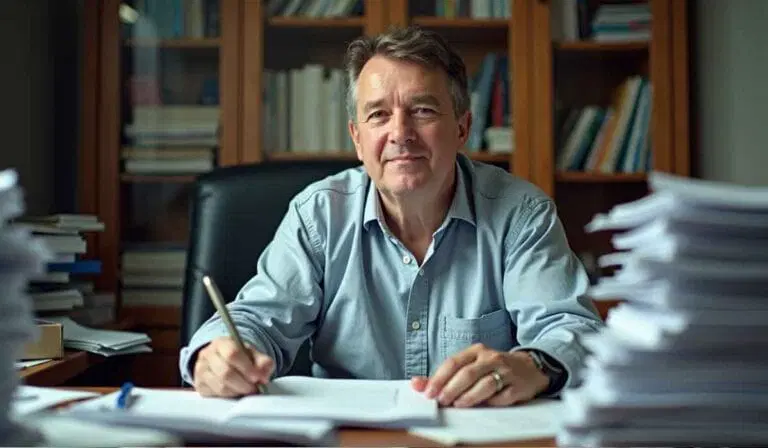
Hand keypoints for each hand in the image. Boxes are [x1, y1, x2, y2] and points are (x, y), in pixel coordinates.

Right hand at [193, 336, 273, 397]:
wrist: (223, 361)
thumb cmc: (240, 358)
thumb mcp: (254, 355)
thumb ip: (263, 362)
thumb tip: (263, 376)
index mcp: (221, 343)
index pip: (232, 354)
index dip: (247, 368)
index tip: (258, 378)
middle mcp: (207, 355)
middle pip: (225, 373)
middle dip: (244, 384)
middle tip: (255, 388)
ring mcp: (200, 371)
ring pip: (220, 387)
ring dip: (238, 391)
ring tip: (247, 390)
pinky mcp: (199, 386)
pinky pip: (215, 395)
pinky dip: (229, 396)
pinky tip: (236, 392)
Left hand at [411, 343, 548, 407]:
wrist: (529, 368)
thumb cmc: (492, 368)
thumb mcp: (470, 366)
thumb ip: (444, 376)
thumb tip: (416, 384)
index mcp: (476, 351)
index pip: (453, 363)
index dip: (439, 378)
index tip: (428, 393)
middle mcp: (491, 358)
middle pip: (467, 374)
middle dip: (451, 388)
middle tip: (441, 401)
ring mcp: (506, 371)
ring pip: (485, 384)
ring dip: (469, 396)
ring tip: (458, 405)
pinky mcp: (518, 386)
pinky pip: (502, 396)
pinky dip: (491, 403)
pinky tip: (482, 407)